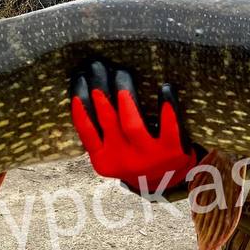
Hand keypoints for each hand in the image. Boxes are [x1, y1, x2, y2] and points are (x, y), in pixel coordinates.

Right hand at [70, 60, 200, 188]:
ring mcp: (147, 157)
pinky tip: (165, 87)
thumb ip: (100, 133)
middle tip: (98, 67)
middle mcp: (124, 160)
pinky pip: (169, 127)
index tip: (78, 79)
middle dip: (101, 91)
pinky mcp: (172, 151)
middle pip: (107, 120)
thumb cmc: (137, 157)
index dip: (80, 104)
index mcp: (104, 160)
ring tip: (121, 74)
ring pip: (132, 124)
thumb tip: (88, 89)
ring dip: (125, 97)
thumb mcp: (113, 154)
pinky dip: (167, 106)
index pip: (86, 130)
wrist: (169, 181)